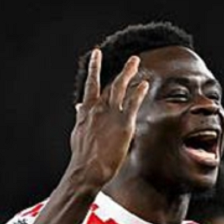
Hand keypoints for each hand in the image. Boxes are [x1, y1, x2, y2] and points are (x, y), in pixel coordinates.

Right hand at [68, 48, 149, 189]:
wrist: (86, 170)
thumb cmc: (82, 156)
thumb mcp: (78, 132)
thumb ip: (81, 118)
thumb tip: (78, 107)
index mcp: (86, 111)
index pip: (91, 85)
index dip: (94, 68)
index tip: (96, 54)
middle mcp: (97, 108)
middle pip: (110, 83)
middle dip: (123, 71)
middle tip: (133, 59)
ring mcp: (110, 114)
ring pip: (120, 87)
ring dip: (129, 73)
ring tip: (138, 63)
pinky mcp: (123, 123)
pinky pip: (132, 103)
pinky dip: (138, 92)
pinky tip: (144, 84)